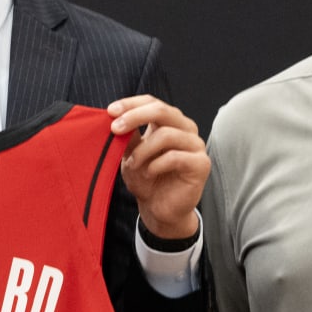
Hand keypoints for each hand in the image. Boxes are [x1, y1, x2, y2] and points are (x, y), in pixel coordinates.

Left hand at [108, 95, 208, 239]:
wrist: (159, 209)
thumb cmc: (146, 179)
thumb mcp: (131, 153)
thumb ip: (128, 135)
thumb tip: (116, 116)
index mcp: (170, 122)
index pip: (152, 102)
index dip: (131, 104)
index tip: (110, 111)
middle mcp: (186, 129)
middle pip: (162, 110)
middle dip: (134, 117)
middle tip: (115, 129)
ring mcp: (196, 146)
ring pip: (167, 135)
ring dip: (143, 150)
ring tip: (133, 164)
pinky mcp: (201, 164)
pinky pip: (175, 157)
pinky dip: (155, 165)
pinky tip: (149, 174)